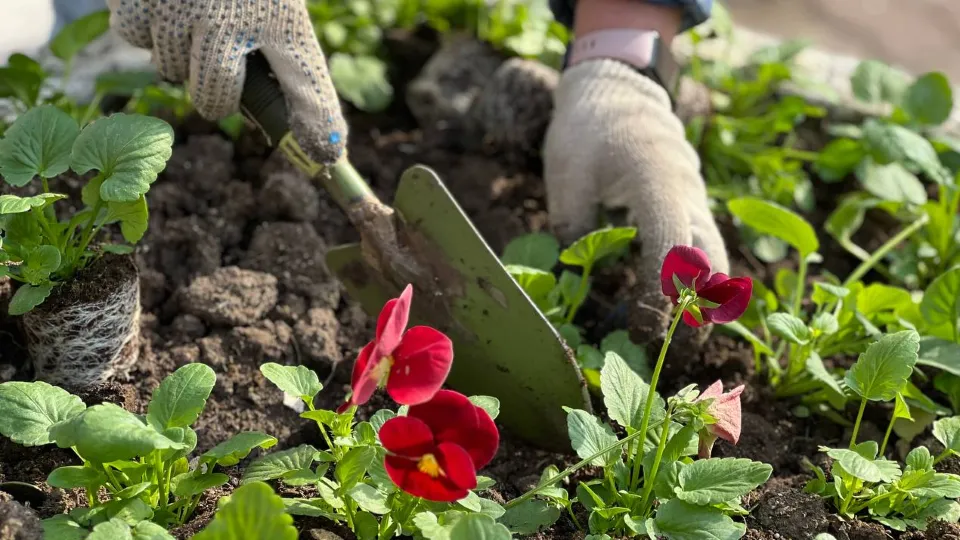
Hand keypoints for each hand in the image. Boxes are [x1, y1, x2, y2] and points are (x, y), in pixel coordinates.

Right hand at [106, 0, 345, 164]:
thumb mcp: (278, 9)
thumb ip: (292, 68)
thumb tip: (319, 139)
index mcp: (282, 18)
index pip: (307, 83)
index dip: (317, 125)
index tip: (326, 158)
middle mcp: (233, 14)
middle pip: (215, 97)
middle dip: (214, 95)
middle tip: (219, 68)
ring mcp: (184, 6)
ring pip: (171, 67)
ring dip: (178, 55)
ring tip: (194, 18)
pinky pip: (135, 35)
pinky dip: (146, 26)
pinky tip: (164, 4)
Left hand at [543, 59, 727, 345]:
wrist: (618, 88)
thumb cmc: (587, 129)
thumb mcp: (566, 174)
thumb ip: (572, 226)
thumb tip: (575, 282)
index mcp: (657, 181)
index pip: (670, 247)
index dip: (661, 295)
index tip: (644, 331)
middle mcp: (687, 193)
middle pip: (711, 261)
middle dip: (699, 311)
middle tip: (674, 353)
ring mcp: (695, 199)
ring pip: (714, 258)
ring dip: (702, 301)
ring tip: (677, 342)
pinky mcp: (691, 205)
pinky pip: (703, 248)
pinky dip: (695, 281)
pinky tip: (673, 309)